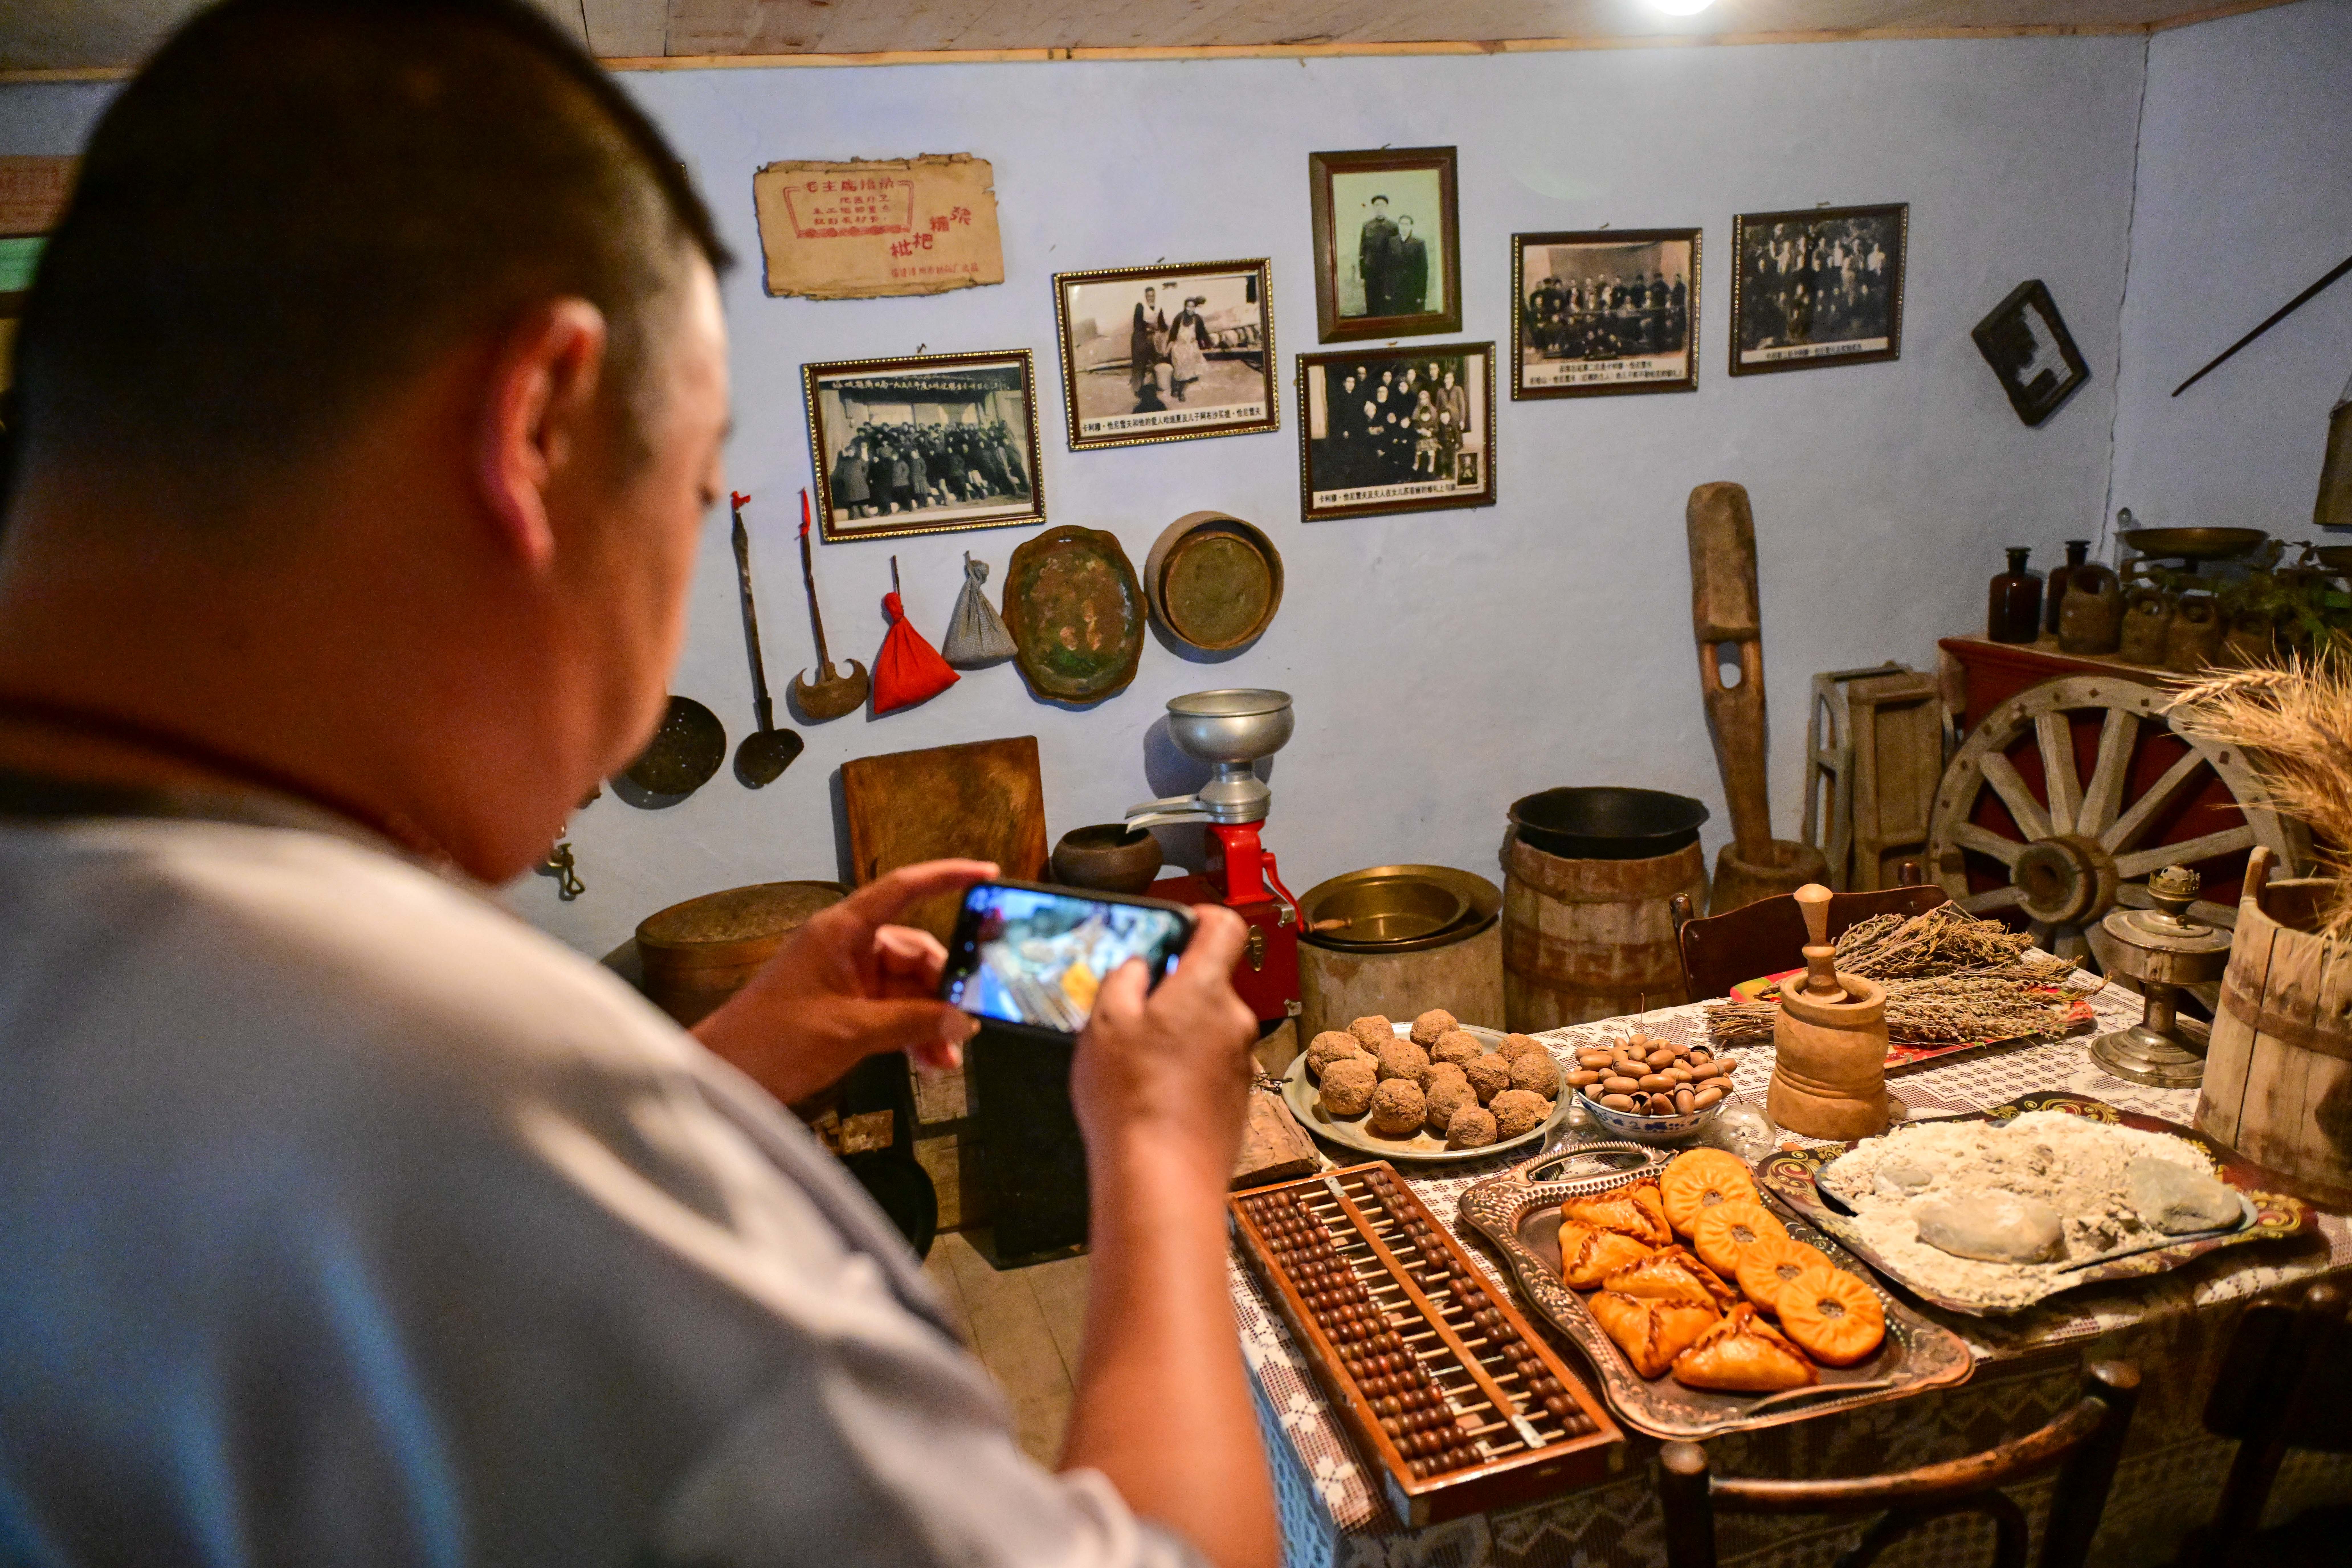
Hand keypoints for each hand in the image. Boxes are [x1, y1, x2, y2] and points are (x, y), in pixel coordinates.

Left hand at [691, 859, 994, 1106]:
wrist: (724, 1077)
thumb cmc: (775, 1041)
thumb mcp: (851, 1031)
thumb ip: (912, 1023)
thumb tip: (964, 1021)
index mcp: (842, 931)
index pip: (903, 889)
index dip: (947, 877)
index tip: (988, 875)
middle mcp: (847, 946)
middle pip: (915, 953)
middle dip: (945, 991)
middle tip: (971, 1026)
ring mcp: (847, 978)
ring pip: (909, 988)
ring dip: (932, 1020)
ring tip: (949, 1058)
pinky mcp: (845, 1008)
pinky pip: (893, 1012)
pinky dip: (913, 1033)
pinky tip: (931, 1060)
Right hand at [1069, 904, 1258, 1181]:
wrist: (1163, 1178)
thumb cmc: (1131, 1098)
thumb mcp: (1105, 1022)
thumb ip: (1124, 979)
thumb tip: (1141, 967)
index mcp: (1204, 990)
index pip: (1224, 927)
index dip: (1200, 917)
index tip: (1175, 926)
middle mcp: (1234, 1021)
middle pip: (1208, 983)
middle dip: (1171, 990)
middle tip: (1129, 1012)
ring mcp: (1240, 1063)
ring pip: (1207, 1028)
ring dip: (1176, 1033)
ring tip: (1134, 1062)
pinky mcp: (1236, 1099)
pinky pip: (1210, 1066)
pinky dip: (1185, 1070)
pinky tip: (1153, 1094)